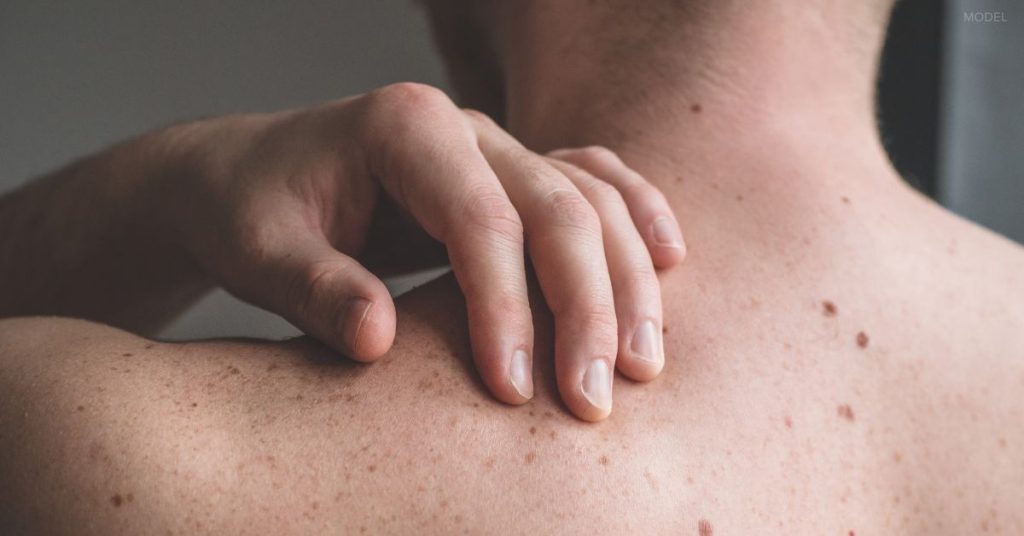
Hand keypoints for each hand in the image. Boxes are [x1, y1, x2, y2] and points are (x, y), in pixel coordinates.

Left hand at [156, 83, 684, 420]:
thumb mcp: (258, 251)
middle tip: (594, 400)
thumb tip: (379, 339)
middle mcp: (466, 127)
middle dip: (586, 308)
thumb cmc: (250, 212)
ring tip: (641, 365)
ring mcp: (497, 145)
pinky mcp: (512, 174)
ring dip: (627, 281)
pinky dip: (637, 219)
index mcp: (405, 127)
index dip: (505, 307)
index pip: (481, 220)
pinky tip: (672, 261)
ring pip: (591, 200)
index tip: (512, 390)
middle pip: (557, 208)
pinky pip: (594, 183)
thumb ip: (314, 288)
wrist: (248, 177)